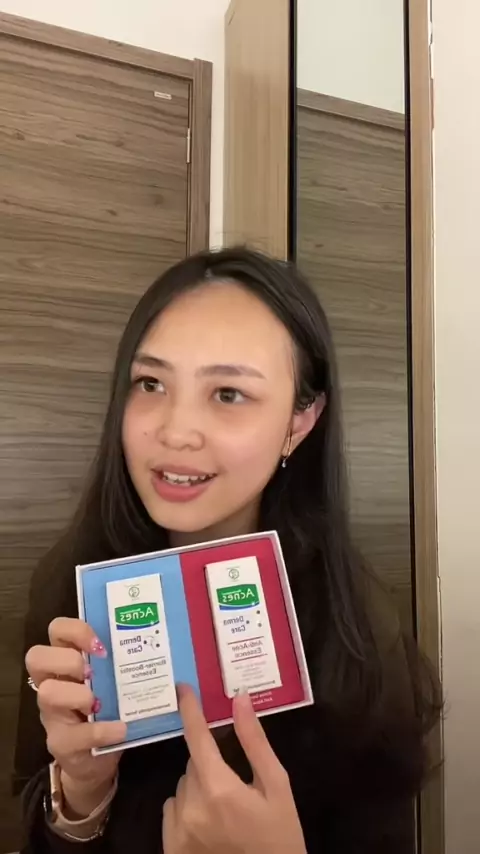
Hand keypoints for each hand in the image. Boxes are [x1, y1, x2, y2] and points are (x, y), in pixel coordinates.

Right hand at [25, 617, 126, 816]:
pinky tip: (121, 729)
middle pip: (37, 656)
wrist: (99, 761)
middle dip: (68, 660)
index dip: (76, 630)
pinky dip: (101, 730)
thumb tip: (157, 643)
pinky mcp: (61, 743)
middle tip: (93, 673)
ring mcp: (52, 715)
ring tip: (99, 702)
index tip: (102, 645)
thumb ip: (122, 663)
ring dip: (78, 694)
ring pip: (47, 693)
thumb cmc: (108, 709)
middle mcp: (52, 683)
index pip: (57, 630)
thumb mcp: (113, 682)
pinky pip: (75, 734)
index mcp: (66, 661)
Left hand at [162, 685, 306, 853]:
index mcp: (219, 787)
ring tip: (226, 811)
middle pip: (194, 763)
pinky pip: (172, 810)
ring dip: (199, 787)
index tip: (182, 687)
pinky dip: (187, 810)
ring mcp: (177, 829)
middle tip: (236, 783)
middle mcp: (191, 805)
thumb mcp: (277, 788)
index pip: (196, 737)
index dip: (190, 709)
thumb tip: (240, 699)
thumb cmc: (280, 837)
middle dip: (211, 763)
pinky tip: (211, 827)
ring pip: (183, 786)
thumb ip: (255, 742)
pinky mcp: (170, 847)